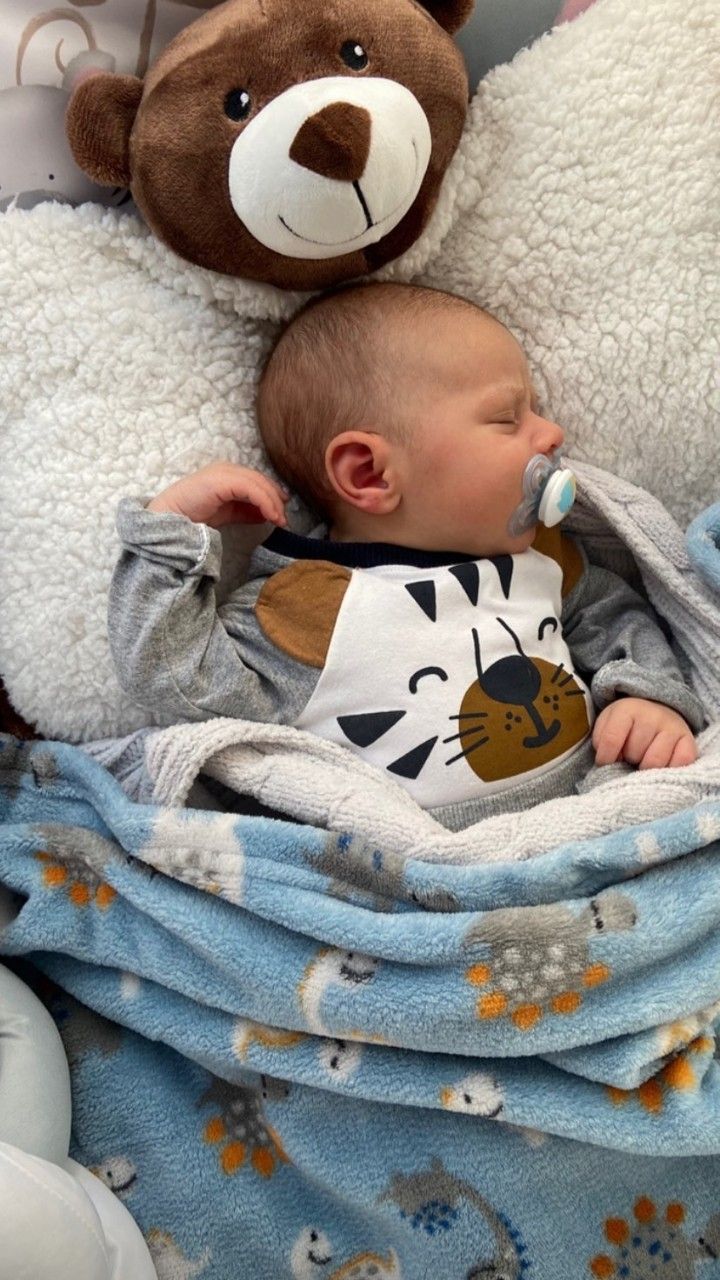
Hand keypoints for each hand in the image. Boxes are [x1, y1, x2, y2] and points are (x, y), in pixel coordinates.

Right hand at [146, 463, 288, 528]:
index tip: (281, 513)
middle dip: (275, 500)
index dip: (272, 495)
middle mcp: (226, 469)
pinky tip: (270, 516)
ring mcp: (224, 472)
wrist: (171, 518)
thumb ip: (246, 511)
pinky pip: (252, 489)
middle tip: (283, 519)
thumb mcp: (227, 513)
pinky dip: (265, 502)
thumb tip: (267, 514)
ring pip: (259, 484)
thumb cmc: (193, 515)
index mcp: (226, 474)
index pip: (256, 481)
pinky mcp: (223, 480)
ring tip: (279, 520)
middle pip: (260, 480)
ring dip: (273, 503)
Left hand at [592, 697, 697, 769]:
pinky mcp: (688, 741)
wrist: (657, 709)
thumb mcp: (607, 725)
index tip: (605, 762)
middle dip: (628, 759)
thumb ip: (602, 741)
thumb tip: (606, 762)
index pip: (611, 740)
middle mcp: (653, 715)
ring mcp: (673, 728)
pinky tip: (662, 764)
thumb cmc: (627, 725)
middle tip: (631, 754)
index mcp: (628, 709)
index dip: (605, 758)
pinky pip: (679, 764)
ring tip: (644, 758)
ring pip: (654, 762)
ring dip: (646, 767)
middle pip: (634, 753)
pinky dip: (669, 769)